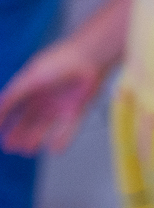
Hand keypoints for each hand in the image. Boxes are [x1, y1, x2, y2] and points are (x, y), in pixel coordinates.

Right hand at [0, 38, 106, 155]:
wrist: (90, 57)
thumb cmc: (58, 64)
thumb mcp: (28, 80)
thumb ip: (11, 98)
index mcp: (32, 88)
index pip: (15, 109)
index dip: (6, 121)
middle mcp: (45, 98)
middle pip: (29, 121)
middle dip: (19, 134)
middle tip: (11, 147)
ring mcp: (61, 104)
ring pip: (45, 127)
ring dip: (36, 139)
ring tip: (28, 149)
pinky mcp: (78, 110)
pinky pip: (69, 129)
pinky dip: (62, 140)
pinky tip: (55, 148)